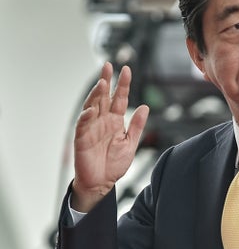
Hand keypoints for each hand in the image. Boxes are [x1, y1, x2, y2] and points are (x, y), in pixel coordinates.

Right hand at [71, 62, 148, 211]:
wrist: (102, 183)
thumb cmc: (114, 164)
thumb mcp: (131, 143)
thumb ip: (137, 125)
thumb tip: (145, 107)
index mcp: (116, 121)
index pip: (119, 98)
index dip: (123, 84)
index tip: (127, 69)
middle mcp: (102, 121)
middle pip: (103, 97)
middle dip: (105, 81)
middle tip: (108, 66)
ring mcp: (91, 128)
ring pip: (92, 107)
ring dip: (96, 95)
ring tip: (102, 83)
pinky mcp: (82, 138)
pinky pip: (82, 125)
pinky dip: (86, 117)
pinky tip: (91, 110)